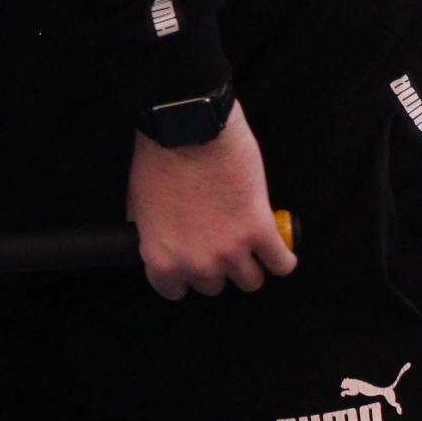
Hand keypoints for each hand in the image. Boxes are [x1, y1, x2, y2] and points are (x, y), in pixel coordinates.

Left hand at [127, 107, 297, 298]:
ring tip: (249, 245)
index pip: (174, 291)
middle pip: (214, 286)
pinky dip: (282, 258)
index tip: (192, 262)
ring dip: (251, 264)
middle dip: (217, 266)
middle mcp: (197, 263)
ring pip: (250, 281)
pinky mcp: (262, 230)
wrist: (189, 130)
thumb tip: (159, 243)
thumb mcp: (139, 206)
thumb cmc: (159, 160)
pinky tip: (277, 247)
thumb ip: (151, 235)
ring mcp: (231, 250)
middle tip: (220, 243)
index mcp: (162, 259)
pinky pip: (282, 264)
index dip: (184, 275)